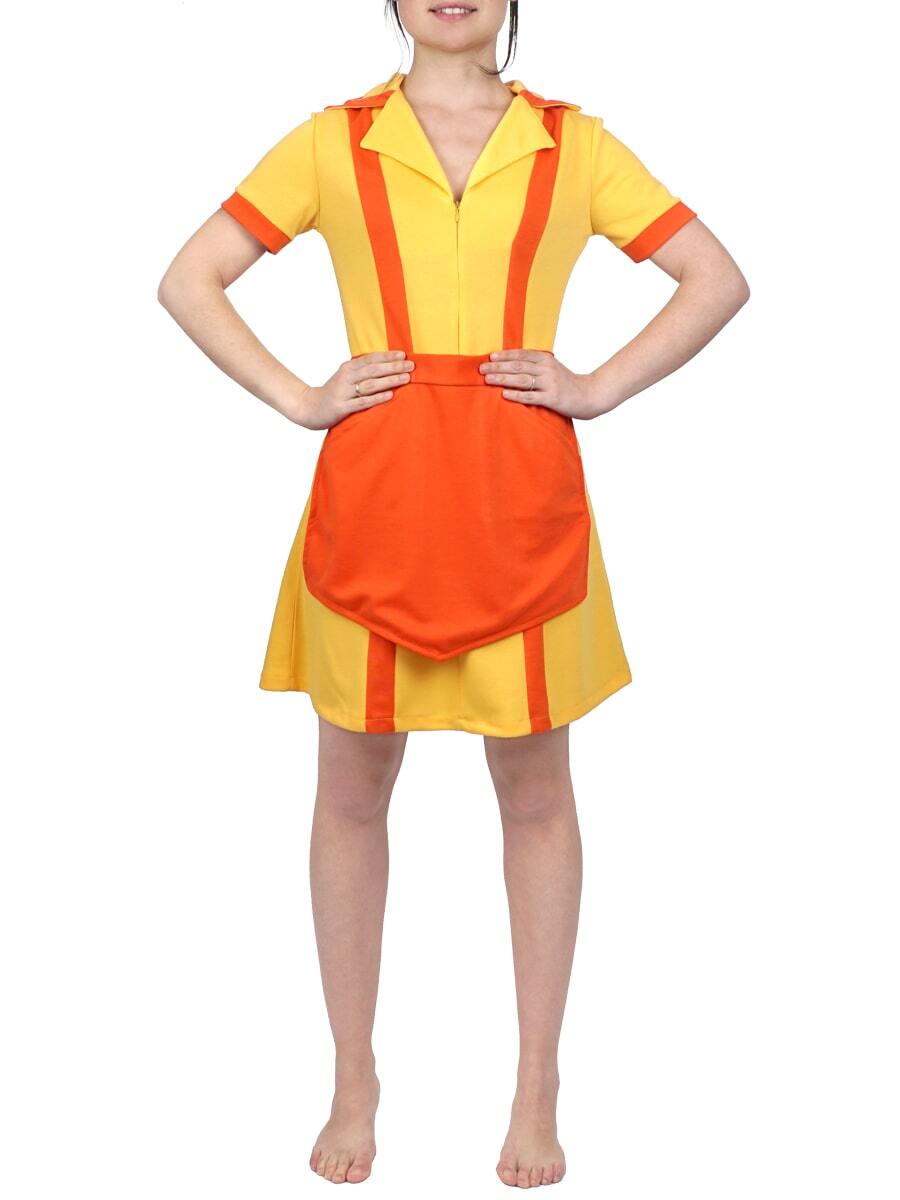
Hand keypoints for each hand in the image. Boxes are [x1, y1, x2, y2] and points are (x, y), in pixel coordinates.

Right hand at [284, 350, 414, 429]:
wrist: (311, 407)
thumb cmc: (335, 392)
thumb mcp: (346, 377)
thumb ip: (363, 371)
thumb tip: (388, 365)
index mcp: (348, 368)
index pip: (371, 359)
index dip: (387, 356)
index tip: (404, 355)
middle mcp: (346, 377)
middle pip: (373, 370)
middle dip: (393, 367)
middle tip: (411, 366)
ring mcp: (344, 392)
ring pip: (370, 384)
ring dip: (389, 380)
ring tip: (406, 379)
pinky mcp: (342, 407)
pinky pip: (363, 402)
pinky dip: (377, 398)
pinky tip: (390, 395)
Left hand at [479, 349, 609, 419]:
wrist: (589, 395)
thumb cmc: (567, 383)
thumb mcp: (552, 368)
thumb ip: (536, 365)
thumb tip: (512, 364)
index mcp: (546, 359)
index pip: (521, 355)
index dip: (505, 355)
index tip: (490, 357)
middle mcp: (547, 369)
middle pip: (518, 366)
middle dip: (498, 367)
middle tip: (481, 369)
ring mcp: (550, 384)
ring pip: (521, 380)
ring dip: (503, 379)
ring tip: (488, 380)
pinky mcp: (552, 398)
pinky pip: (530, 397)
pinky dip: (516, 395)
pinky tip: (504, 395)